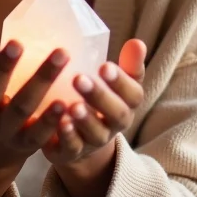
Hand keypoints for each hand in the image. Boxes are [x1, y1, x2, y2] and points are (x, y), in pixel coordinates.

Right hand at [0, 25, 68, 169]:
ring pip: (37, 128)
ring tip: (73, 86)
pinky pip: (50, 143)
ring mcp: (18, 139)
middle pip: (21, 105)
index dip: (3, 66)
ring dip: (53, 112)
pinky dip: (63, 129)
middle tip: (62, 51)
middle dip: (41, 79)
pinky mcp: (35, 149)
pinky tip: (78, 110)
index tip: (18, 42)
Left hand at [42, 38, 146, 167]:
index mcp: (126, 105)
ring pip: (95, 134)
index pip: (133, 95)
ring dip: (85, 120)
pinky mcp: (72, 153)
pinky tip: (60, 123)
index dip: (121, 82)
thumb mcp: (113, 83)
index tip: (105, 66)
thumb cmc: (98, 101)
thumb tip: (137, 42)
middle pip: (116, 115)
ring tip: (72, 105)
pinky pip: (73, 148)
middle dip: (99, 97)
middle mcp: (113, 126)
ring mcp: (94, 142)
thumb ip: (127, 65)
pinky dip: (67, 137)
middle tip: (80, 79)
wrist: (79, 141)